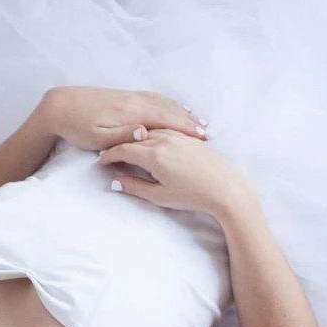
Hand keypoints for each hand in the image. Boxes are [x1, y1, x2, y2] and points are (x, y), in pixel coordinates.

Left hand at [41, 85, 209, 151]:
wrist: (59, 105)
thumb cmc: (77, 126)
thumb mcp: (98, 137)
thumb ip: (123, 135)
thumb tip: (146, 133)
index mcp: (130, 112)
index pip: (164, 119)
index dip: (184, 128)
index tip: (202, 137)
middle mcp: (134, 101)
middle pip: (168, 109)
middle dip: (188, 120)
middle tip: (207, 132)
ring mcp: (130, 96)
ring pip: (162, 101)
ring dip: (181, 111)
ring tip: (197, 120)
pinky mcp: (125, 96)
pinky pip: (153, 97)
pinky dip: (168, 102)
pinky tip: (174, 106)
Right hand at [96, 127, 250, 215]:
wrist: (226, 188)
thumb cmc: (193, 196)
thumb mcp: (159, 196)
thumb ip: (135, 187)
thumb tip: (115, 182)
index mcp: (153, 155)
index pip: (123, 150)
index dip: (109, 156)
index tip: (100, 162)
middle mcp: (164, 140)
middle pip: (135, 139)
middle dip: (121, 146)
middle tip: (111, 156)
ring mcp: (178, 136)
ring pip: (150, 132)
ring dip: (137, 139)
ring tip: (130, 148)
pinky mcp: (188, 137)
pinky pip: (166, 130)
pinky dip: (154, 135)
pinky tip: (151, 141)